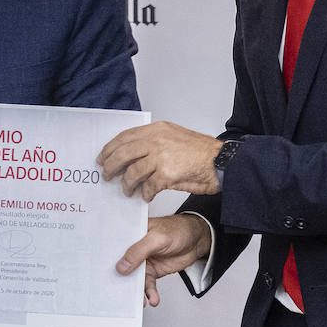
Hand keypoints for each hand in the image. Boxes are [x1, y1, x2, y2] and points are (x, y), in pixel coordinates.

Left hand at [97, 121, 222, 200]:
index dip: (110, 148)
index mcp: (157, 130)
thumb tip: (130, 154)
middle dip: (111, 167)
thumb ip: (153, 142)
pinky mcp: (168, 174)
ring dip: (127, 184)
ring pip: (132, 172)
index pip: (125, 137)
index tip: (102, 158)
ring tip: (127, 190)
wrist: (223, 162)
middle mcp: (157, 140)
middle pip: (123, 154)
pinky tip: (145, 196)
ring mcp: (162, 157)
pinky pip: (148, 186)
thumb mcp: (174, 137)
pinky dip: (144, 194)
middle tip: (107, 176)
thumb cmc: (201, 153)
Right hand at [115, 214, 212, 305]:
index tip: (103, 274)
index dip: (107, 260)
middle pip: (121, 265)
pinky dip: (149, 293)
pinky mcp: (152, 271)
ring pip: (134, 278)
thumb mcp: (157, 238)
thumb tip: (121, 266)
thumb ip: (139, 251)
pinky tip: (152, 299)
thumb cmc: (178, 230)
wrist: (197, 240)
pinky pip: (147, 285)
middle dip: (120, 279)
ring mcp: (143, 261)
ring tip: (141, 300)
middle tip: (119, 293)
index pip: (114, 247)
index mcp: (130, 234)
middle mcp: (134, 249)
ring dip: (137, 290)